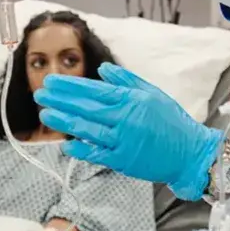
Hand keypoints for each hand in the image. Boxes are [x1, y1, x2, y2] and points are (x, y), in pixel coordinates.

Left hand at [34, 63, 222, 200]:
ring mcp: (123, 141)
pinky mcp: (123, 161)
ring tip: (45, 114)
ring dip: (64, 122)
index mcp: (131, 100)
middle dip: (60, 100)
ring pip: (87, 130)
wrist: (190, 151)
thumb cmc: (172, 121)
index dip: (70, 86)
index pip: (94, 90)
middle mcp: (125, 119)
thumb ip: (126, 80)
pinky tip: (66, 145)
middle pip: (86, 108)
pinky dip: (81, 149)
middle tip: (40, 93)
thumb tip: (102, 69)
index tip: (52, 82)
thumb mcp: (153, 93)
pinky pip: (97, 154)